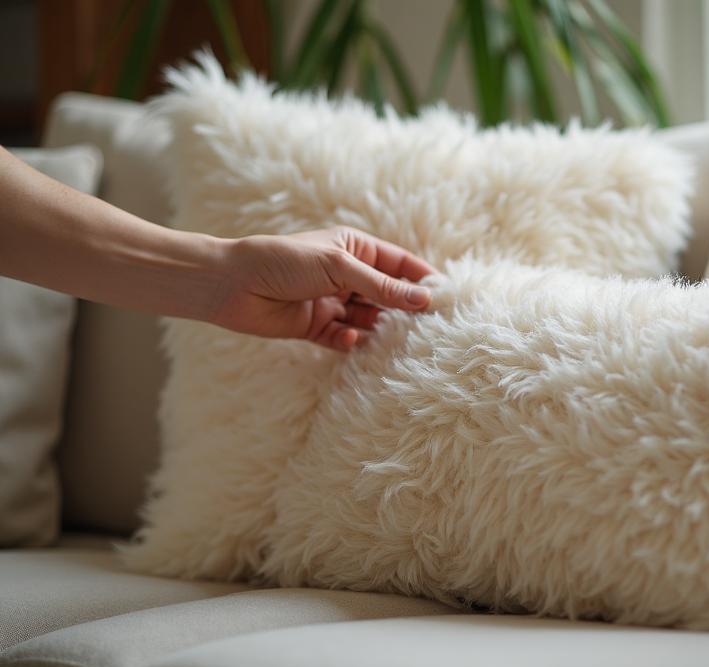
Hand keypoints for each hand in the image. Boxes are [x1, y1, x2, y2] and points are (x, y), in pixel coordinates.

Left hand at [213, 227, 436, 350]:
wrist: (230, 285)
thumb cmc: (282, 261)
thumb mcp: (338, 267)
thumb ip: (381, 286)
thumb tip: (423, 298)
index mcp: (354, 249)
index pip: (399, 264)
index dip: (421, 279)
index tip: (445, 297)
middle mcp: (346, 275)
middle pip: (387, 295)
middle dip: (402, 309)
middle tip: (424, 326)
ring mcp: (332, 302)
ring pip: (368, 320)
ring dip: (377, 329)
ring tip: (387, 337)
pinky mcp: (316, 327)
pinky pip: (344, 339)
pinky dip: (349, 342)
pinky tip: (347, 341)